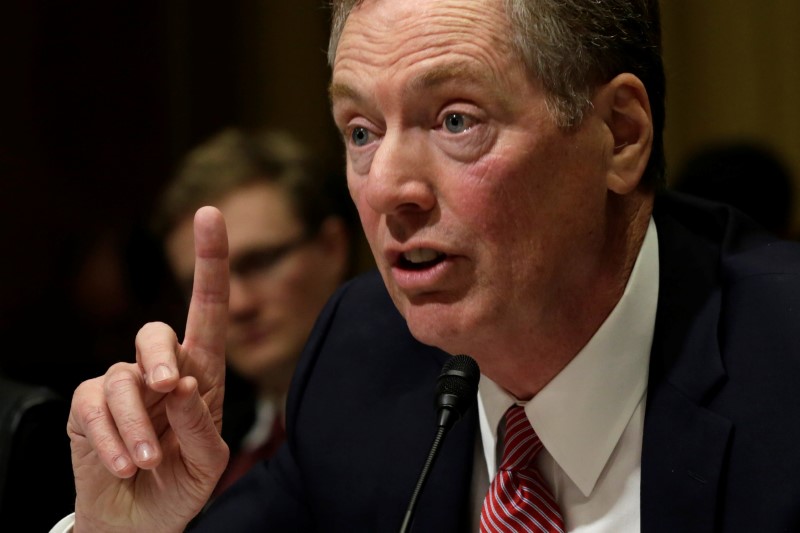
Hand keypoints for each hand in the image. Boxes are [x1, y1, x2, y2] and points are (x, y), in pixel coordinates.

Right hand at [67, 207, 229, 531]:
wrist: (141, 523)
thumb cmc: (182, 484)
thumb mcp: (208, 463)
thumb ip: (202, 426)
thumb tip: (181, 386)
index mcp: (202, 376)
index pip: (209, 311)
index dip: (210, 262)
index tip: (210, 214)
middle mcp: (163, 373)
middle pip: (156, 332)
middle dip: (160, 356)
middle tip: (168, 388)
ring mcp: (124, 389)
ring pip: (121, 378)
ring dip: (136, 423)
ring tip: (147, 462)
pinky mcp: (87, 409)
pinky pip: (91, 406)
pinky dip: (110, 438)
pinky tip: (125, 464)